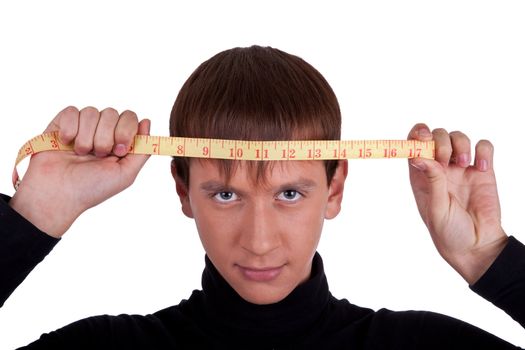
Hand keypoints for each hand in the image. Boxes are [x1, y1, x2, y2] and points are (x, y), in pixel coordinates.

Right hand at [9, 106, 150, 237]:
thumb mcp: (126, 174)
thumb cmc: (91, 188)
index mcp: (119, 141)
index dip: (126, 130)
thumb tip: (147, 121)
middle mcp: (102, 131)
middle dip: (106, 137)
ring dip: (87, 137)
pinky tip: (66, 143)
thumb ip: (142, 150)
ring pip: (92, 112)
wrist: (58, 193)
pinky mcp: (63, 123)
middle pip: (112, 113)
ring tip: (81, 154)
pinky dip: (70, 129)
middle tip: (99, 155)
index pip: (130, 117)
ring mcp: (82, 126)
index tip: (120, 150)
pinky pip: (72, 111)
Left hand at [408, 124, 507, 284]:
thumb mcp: (436, 209)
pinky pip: (483, 146)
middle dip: (440, 140)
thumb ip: (431, 181)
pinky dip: (483, 150)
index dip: (417, 135)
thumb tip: (417, 156)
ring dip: (461, 144)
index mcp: (421, 176)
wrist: (478, 245)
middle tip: (445, 159)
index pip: (414, 145)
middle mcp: (439, 168)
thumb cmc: (449, 232)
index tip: (423, 136)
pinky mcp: (483, 170)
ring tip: (464, 165)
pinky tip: (482, 168)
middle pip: (436, 136)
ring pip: (458, 137)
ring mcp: (460, 168)